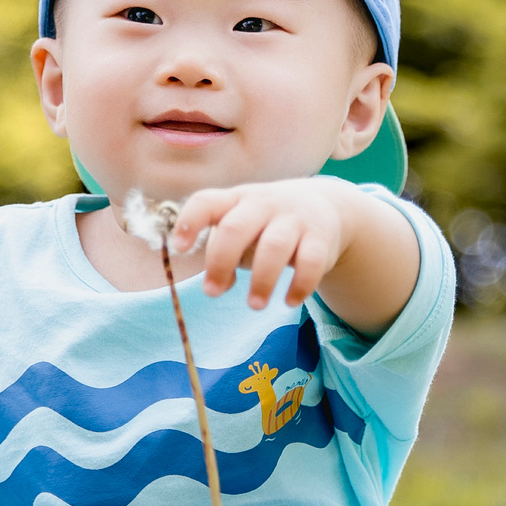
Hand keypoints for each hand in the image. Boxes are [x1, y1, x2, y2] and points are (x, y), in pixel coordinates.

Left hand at [167, 177, 416, 330]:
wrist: (325, 207)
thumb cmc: (268, 223)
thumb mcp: (243, 229)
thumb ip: (223, 255)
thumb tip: (216, 287)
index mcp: (236, 200)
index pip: (207, 201)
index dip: (190, 222)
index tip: (180, 248)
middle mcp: (264, 204)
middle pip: (237, 228)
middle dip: (221, 262)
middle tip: (212, 292)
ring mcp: (294, 219)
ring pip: (274, 246)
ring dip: (262, 280)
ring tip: (254, 306)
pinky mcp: (321, 237)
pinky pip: (311, 262)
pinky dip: (300, 285)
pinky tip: (289, 301)